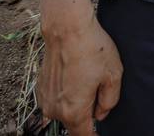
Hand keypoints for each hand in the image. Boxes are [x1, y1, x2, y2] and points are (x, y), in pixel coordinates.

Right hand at [36, 14, 122, 132]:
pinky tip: (74, 74)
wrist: (66, 29)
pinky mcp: (40, 88)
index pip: (83, 135)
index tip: (99, 128)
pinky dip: (65, 93)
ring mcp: (45, 99)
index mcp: (73, 111)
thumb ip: (110, 101)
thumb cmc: (92, 49)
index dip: (93, 133)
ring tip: (86, 77)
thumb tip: (101, 114)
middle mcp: (55, 110)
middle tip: (98, 89)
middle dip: (87, 113)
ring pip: (64, 111)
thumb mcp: (113, 75)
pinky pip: (56, 99)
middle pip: (74, 123)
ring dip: (75, 102)